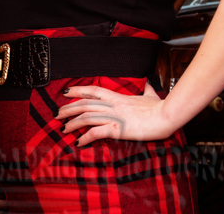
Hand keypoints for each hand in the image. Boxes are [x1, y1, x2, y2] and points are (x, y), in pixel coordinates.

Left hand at [56, 82, 175, 145]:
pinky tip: (78, 142)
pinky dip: (85, 138)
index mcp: (119, 97)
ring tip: (63, 129)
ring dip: (72, 123)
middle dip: (68, 109)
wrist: (166, 115)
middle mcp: (113, 105)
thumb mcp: (151, 95)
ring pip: (86, 117)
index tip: (66, 92)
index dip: (78, 90)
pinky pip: (96, 133)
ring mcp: (114, 117)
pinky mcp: (117, 129)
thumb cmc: (160, 107)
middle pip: (85, 104)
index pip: (94, 90)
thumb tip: (148, 82)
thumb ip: (147, 89)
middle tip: (57, 114)